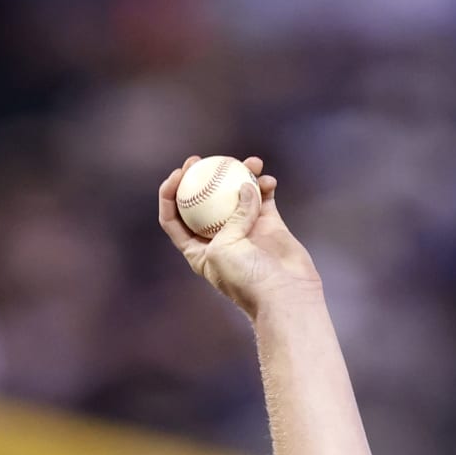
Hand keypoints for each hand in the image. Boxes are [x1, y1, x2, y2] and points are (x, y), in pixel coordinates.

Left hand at [157, 156, 320, 316]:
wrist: (285, 295)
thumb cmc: (248, 280)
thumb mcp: (224, 249)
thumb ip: (231, 216)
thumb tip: (246, 186)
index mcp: (197, 250)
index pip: (173, 219)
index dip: (170, 194)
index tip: (179, 173)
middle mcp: (219, 238)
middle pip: (203, 201)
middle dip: (201, 176)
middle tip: (205, 159)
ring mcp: (244, 230)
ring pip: (236, 193)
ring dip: (241, 173)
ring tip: (252, 162)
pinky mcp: (268, 225)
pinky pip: (263, 196)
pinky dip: (265, 185)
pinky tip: (269, 180)